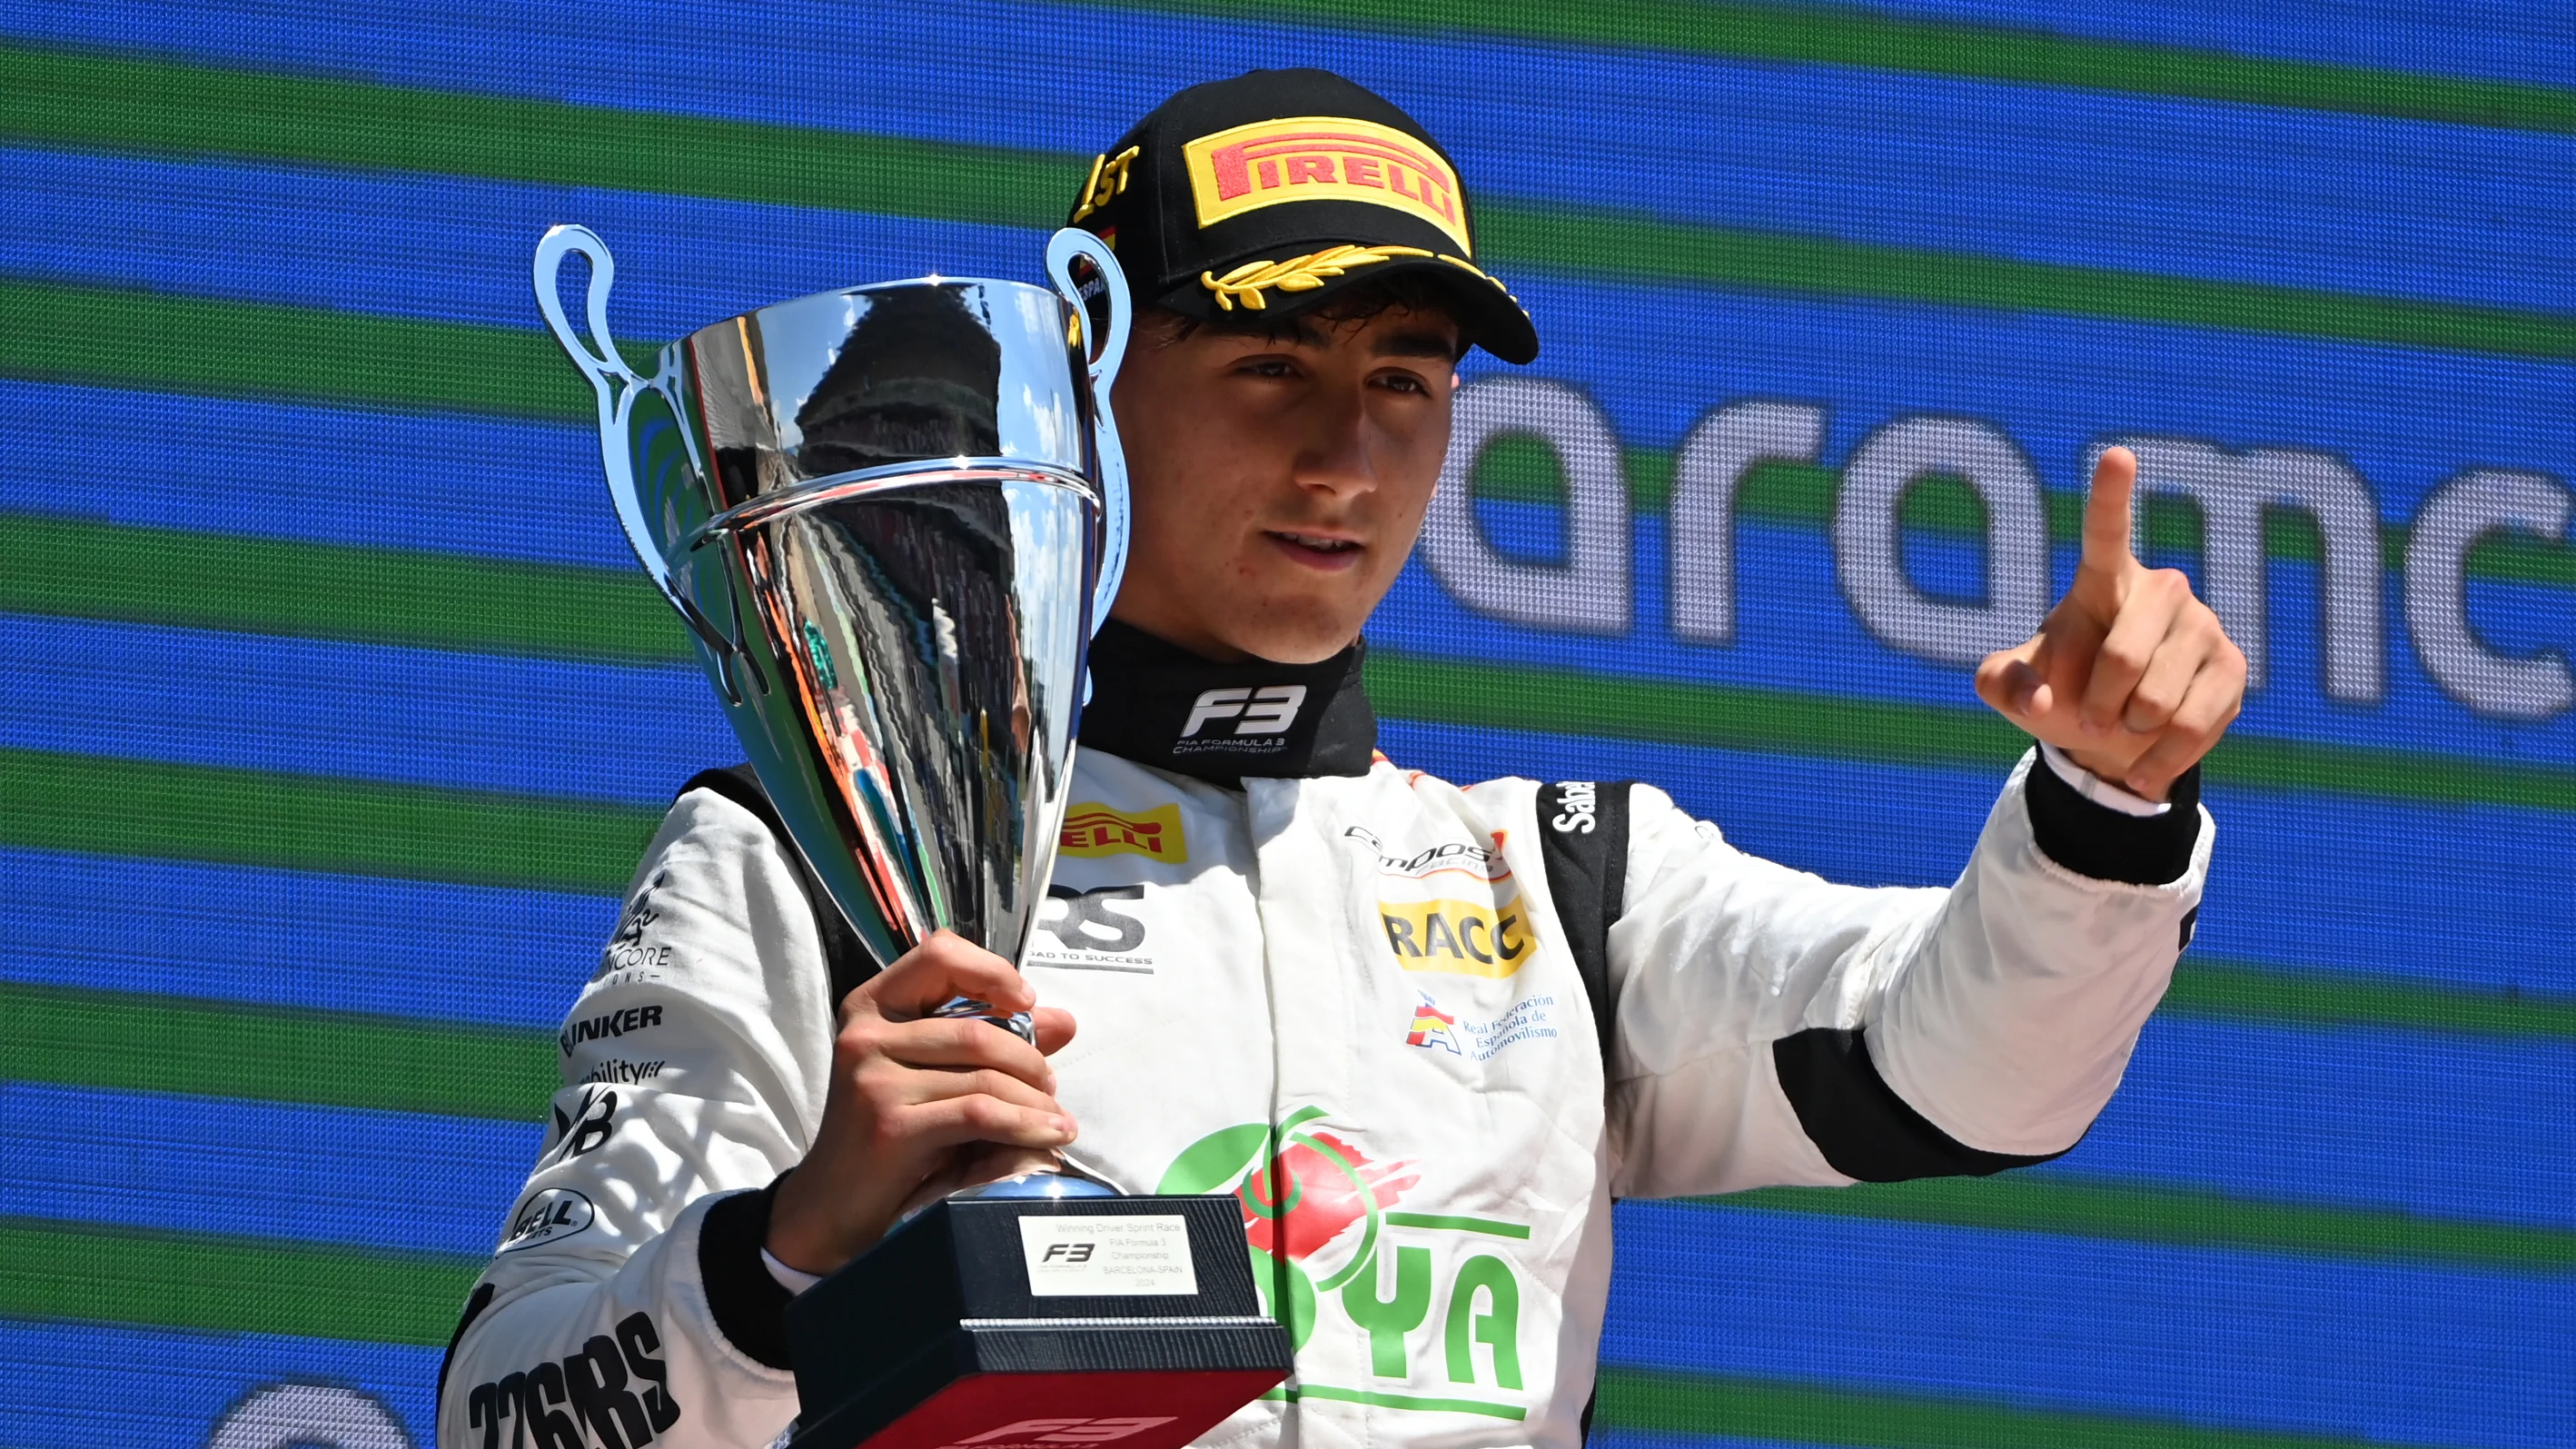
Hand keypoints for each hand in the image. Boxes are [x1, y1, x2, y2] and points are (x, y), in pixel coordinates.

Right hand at [766, 931, 1077, 1276]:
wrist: (834, 1203)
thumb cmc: (892, 1130)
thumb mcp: (937, 1074)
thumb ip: (994, 1040)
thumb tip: (1064, 1021)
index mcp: (873, 1005)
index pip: (939, 954)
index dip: (992, 971)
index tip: (1026, 1002)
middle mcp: (866, 1033)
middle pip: (975, 1029)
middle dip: (1029, 1060)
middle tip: (1049, 1086)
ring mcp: (873, 1078)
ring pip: (983, 1074)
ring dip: (1034, 1099)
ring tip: (1056, 1118)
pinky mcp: (890, 1124)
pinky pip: (978, 1113)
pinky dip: (1025, 1123)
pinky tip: (1049, 1135)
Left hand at [1973, 446, 2246, 801]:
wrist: (2113, 739)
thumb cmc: (2061, 694)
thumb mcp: (2014, 690)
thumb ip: (2002, 685)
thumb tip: (2035, 698)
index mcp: (2103, 580)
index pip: (2107, 533)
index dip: (2111, 496)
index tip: (2117, 456)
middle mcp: (2162, 590)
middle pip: (2123, 658)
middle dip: (2097, 705)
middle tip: (2092, 718)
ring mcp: (2204, 625)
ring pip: (2158, 700)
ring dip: (2128, 731)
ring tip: (2124, 726)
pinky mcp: (2234, 667)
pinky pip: (2194, 725)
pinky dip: (2159, 757)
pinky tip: (2145, 761)